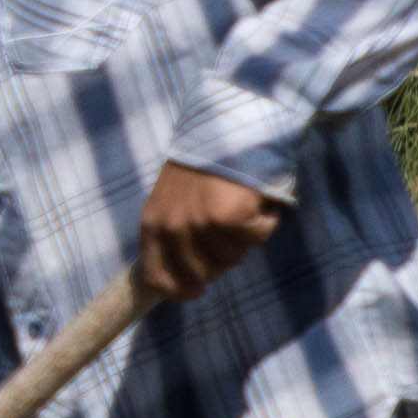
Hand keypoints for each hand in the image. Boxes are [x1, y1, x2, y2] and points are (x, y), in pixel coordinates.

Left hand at [137, 159, 284, 302]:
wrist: (226, 126)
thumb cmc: (203, 163)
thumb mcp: (172, 199)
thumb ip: (174, 231)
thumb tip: (196, 272)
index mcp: (152, 224)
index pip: (157, 277)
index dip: (180, 290)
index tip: (199, 290)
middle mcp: (172, 228)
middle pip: (204, 273)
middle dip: (223, 257)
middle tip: (231, 230)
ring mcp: (199, 225)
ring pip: (234, 257)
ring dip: (245, 236)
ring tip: (241, 204)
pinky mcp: (228, 218)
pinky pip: (257, 237)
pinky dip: (265, 221)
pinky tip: (257, 199)